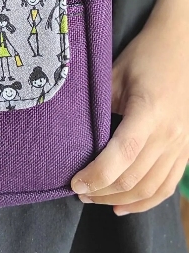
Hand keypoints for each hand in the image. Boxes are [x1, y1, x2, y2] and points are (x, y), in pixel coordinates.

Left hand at [70, 8, 188, 215]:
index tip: (74, 183)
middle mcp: (170, 134)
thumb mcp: (114, 76)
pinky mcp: (186, 149)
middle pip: (134, 178)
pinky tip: (123, 206)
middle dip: (102, 191)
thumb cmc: (144, 57)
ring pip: (150, 188)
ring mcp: (182, 144)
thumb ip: (98, 107)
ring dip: (119, 199)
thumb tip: (75, 137)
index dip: (96, 176)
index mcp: (149, 113)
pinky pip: (167, 186)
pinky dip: (145, 201)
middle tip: (78, 192)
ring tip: (94, 198)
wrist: (182, 46)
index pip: (121, 156)